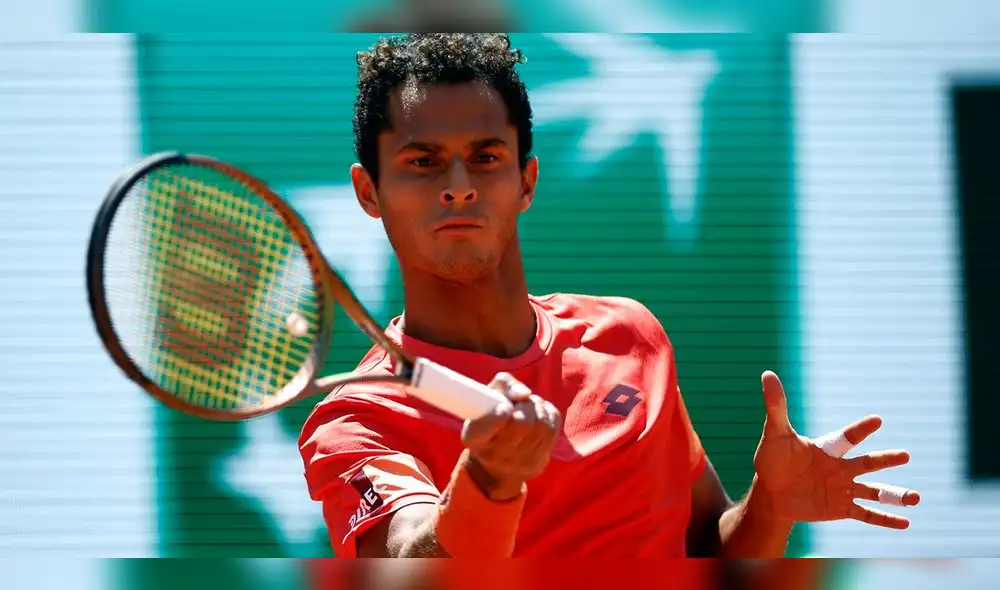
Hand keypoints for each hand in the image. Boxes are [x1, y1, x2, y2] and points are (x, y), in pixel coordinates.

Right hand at [460, 372, 561, 500]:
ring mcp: (519, 462)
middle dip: (525, 405)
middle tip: (519, 403)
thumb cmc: (489, 417)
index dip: (499, 415)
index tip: (505, 406)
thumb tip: (525, 393)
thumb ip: (503, 385)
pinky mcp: (538, 462)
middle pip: (523, 423)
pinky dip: (548, 415)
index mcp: (474, 437)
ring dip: (538, 408)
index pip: (488, 427)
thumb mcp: (486, 397)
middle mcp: (495, 455)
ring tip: (528, 408)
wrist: (496, 459)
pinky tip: (537, 416)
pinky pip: (553, 428)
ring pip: (542, 424)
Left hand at [752, 370, 920, 528]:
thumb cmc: (773, 460)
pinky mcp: (841, 509)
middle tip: (905, 455)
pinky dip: (885, 519)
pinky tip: (905, 523)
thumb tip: (767, 374)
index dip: (860, 429)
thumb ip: (776, 406)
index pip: (847, 438)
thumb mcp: (775, 434)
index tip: (877, 420)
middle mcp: (840, 468)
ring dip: (895, 495)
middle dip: (886, 460)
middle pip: (868, 463)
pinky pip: (867, 514)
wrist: (771, 493)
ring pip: (874, 491)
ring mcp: (843, 489)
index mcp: (828, 450)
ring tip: (916, 497)